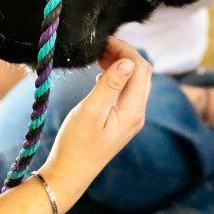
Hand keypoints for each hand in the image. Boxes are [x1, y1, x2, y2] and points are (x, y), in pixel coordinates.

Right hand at [46, 38, 152, 198]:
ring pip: (135, 82)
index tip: (104, 40)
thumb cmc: (75, 144)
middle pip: (142, 74)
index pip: (140, 69)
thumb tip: (128, 61)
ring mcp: (130, 118)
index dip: (126, 49)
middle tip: (101, 45)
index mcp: (133, 111)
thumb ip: (110, 85)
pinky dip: (117, 78)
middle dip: (125, 54)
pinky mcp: (121, 121)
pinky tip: (100, 76)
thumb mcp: (90, 111)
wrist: (70, 173)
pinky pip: (127, 92)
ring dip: (121, 65)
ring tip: (99, 56)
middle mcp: (137, 114)